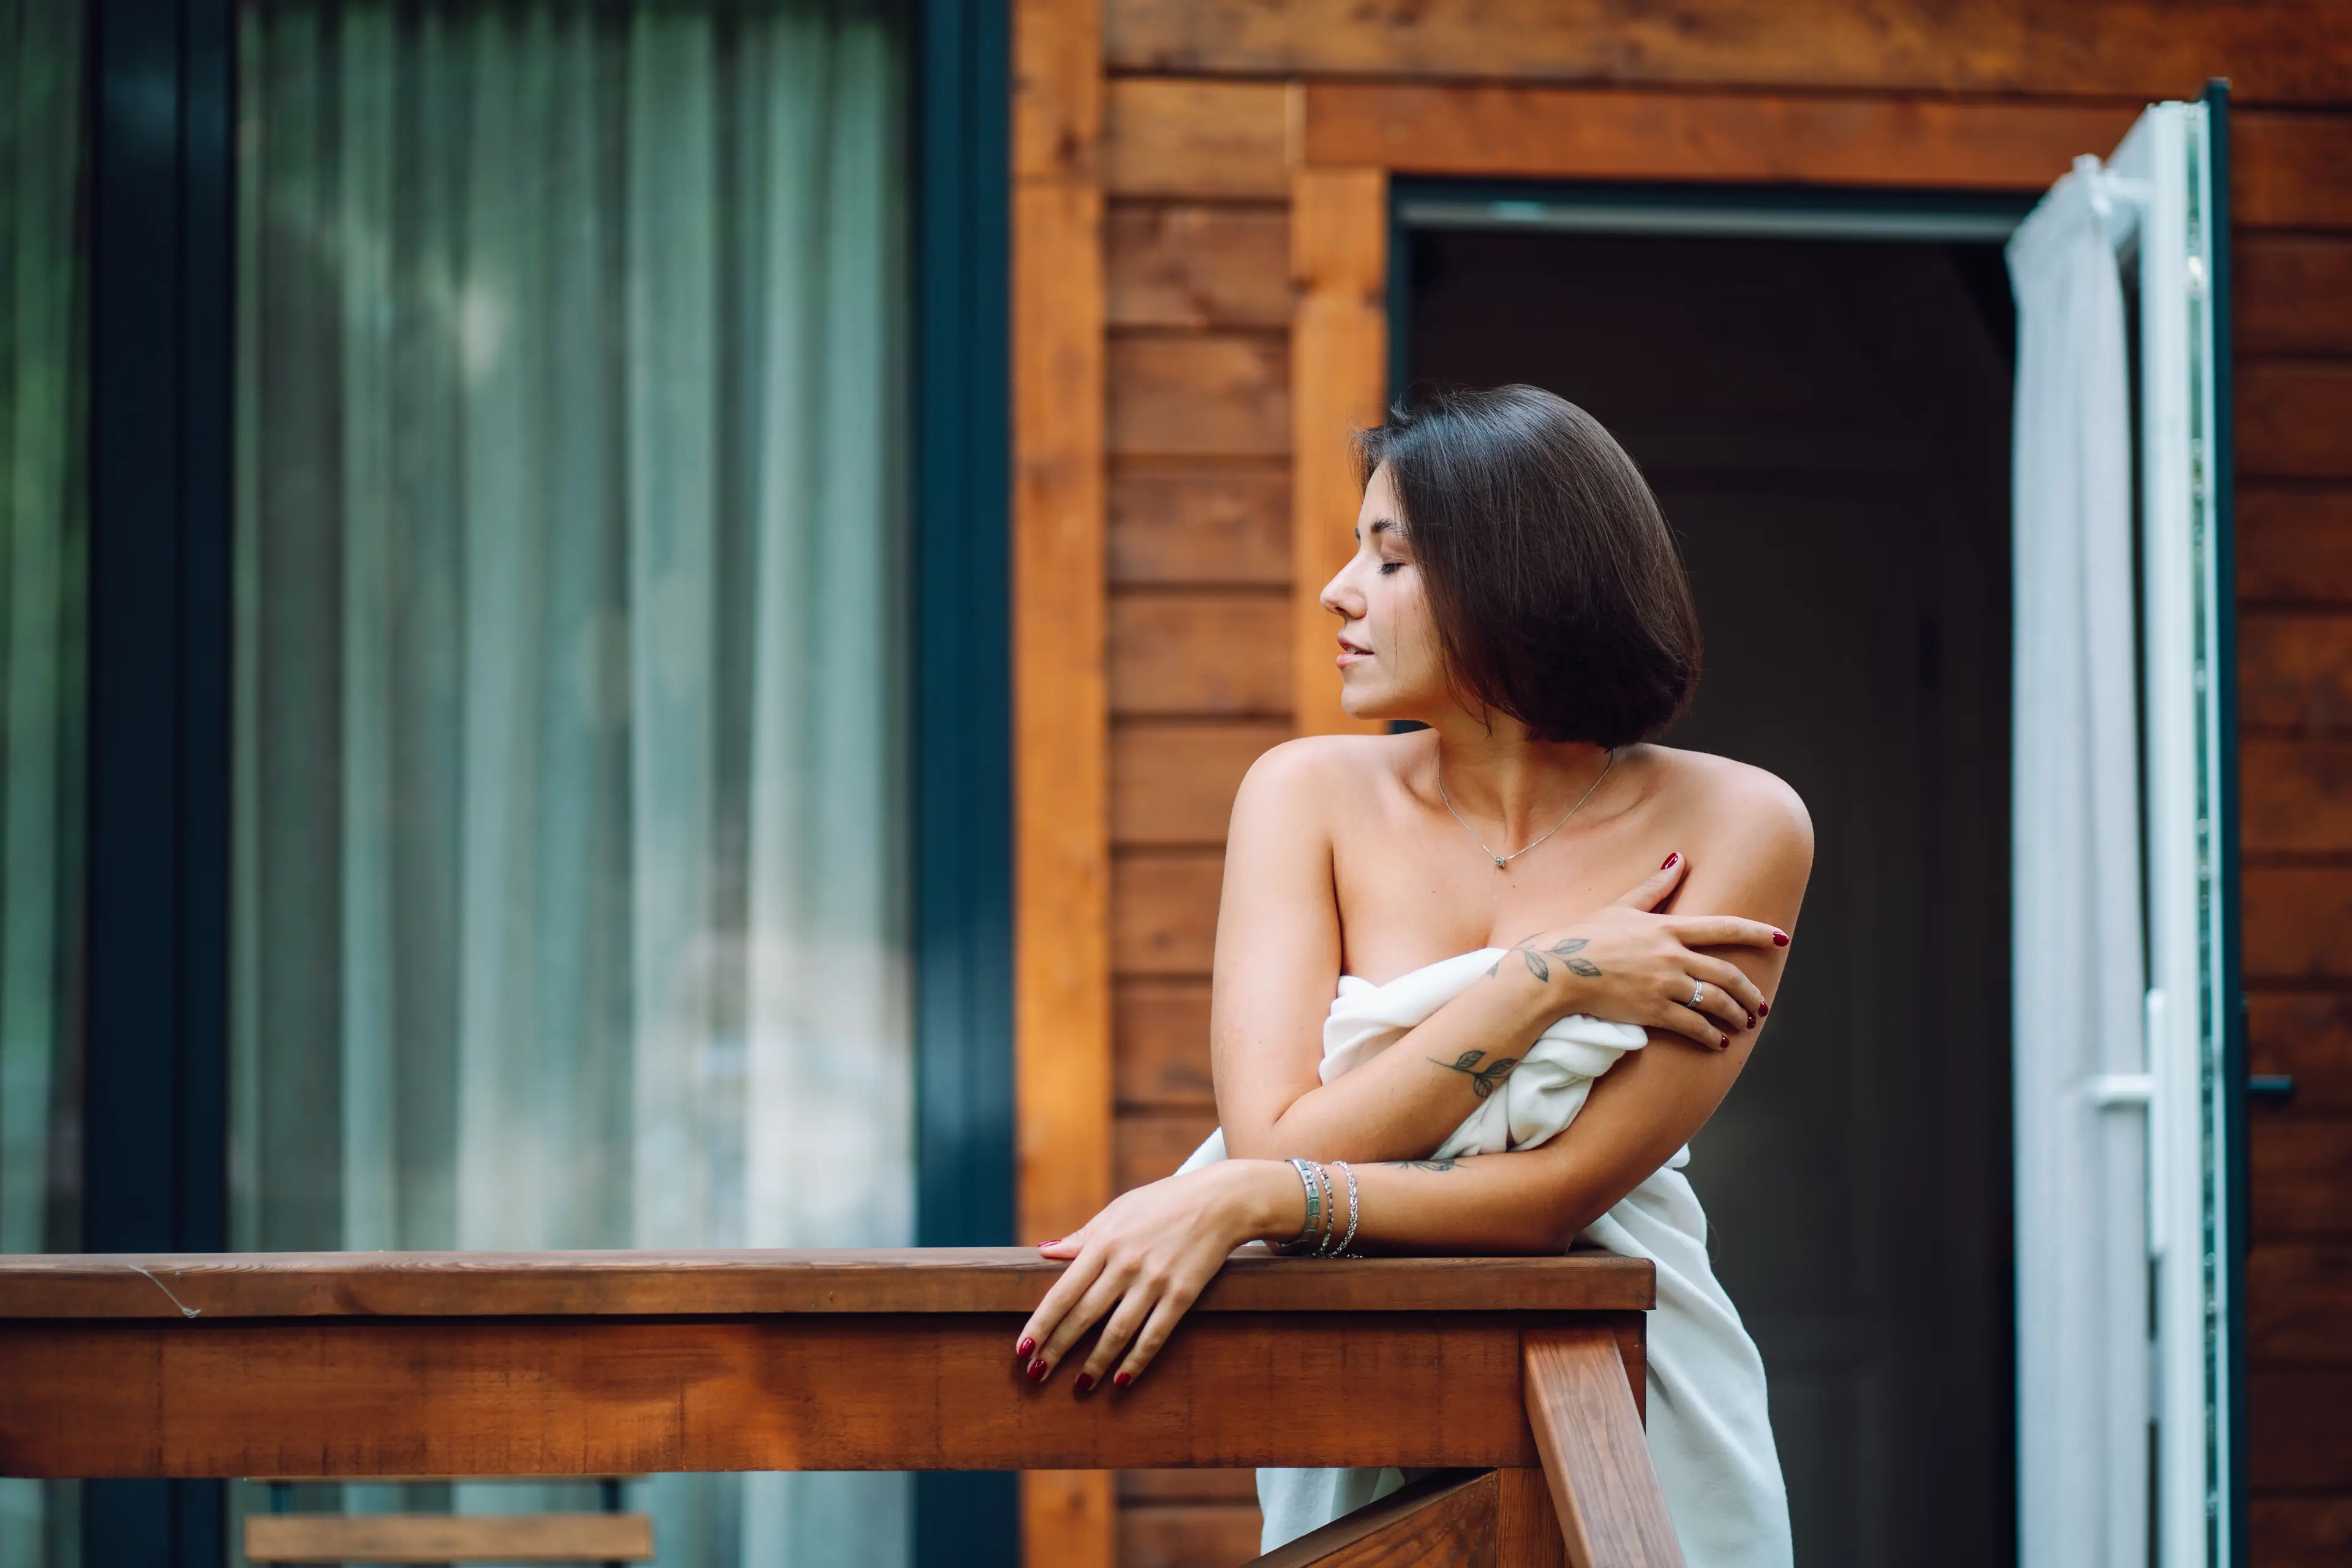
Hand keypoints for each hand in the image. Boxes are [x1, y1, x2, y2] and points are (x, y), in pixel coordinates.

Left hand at [1013, 1161, 1295, 1391]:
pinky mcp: (1182, 1295)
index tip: (1023, 1348)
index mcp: (1104, 1242)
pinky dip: (1136, 1361)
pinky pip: (1154, 1336)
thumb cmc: (1163, 1202)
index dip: (1041, 1323)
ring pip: (1116, 1332)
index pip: (1063, 1292)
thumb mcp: (1118, 1210)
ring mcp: (1155, 1281)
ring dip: (1094, 1362)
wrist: (1220, 1200)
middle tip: (1037, 1373)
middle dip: (1057, 1348)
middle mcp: (1125, 1264)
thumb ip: (1083, 1236)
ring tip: (1079, 1385)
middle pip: (1083, 1316)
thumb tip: (1046, 1252)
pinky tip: (1121, 1380)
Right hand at [1493, 852, 1787, 1050]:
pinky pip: (1693, 1026)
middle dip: (1749, 992)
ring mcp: (1664, 984)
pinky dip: (1710, 1036)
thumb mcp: (1622, 907)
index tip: (1782, 938)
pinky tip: (1717, 1043)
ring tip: (1743, 1024)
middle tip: (1760, 1005)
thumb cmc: (1585, 936)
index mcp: (1667, 928)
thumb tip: (1678, 858)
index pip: (1724, 927)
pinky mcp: (1652, 1011)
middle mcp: (1672, 955)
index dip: (1757, 932)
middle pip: (1727, 973)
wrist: (1556, 972)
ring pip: (1715, 1002)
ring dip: (1735, 1015)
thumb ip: (1655, 886)